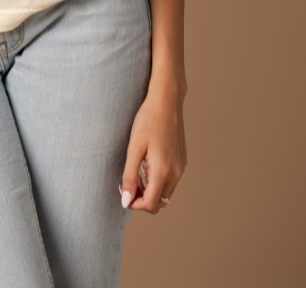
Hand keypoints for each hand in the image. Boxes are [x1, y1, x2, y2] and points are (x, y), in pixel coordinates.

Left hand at [119, 77, 186, 213]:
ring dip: (151, 190)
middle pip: (159, 203)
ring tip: (138, 171)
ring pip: (165, 193)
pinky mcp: (182, 161)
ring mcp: (181, 167)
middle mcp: (175, 173)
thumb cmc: (148, 121)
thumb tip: (126, 200)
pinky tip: (148, 163)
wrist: (166, 101)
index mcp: (163, 171)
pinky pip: (171, 181)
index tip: (123, 191)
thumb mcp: (134, 148)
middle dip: (142, 198)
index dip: (134, 203)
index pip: (150, 204)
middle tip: (129, 181)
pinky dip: (158, 181)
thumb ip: (129, 176)